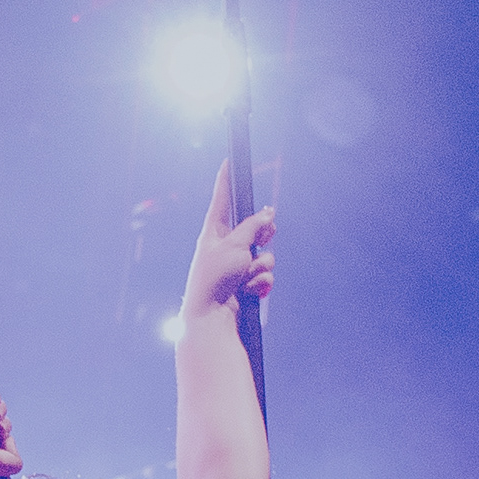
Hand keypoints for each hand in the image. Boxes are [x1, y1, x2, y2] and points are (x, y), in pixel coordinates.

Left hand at [182, 161, 274, 320]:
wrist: (210, 318)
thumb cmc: (215, 278)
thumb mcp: (235, 245)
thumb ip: (252, 226)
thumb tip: (268, 213)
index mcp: (212, 233)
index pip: (222, 200)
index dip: (226, 180)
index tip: (228, 160)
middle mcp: (223, 247)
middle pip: (252, 228)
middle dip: (263, 234)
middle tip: (267, 235)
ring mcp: (234, 266)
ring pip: (263, 254)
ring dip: (262, 265)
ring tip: (249, 276)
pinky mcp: (243, 284)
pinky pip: (263, 275)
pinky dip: (261, 282)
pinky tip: (251, 291)